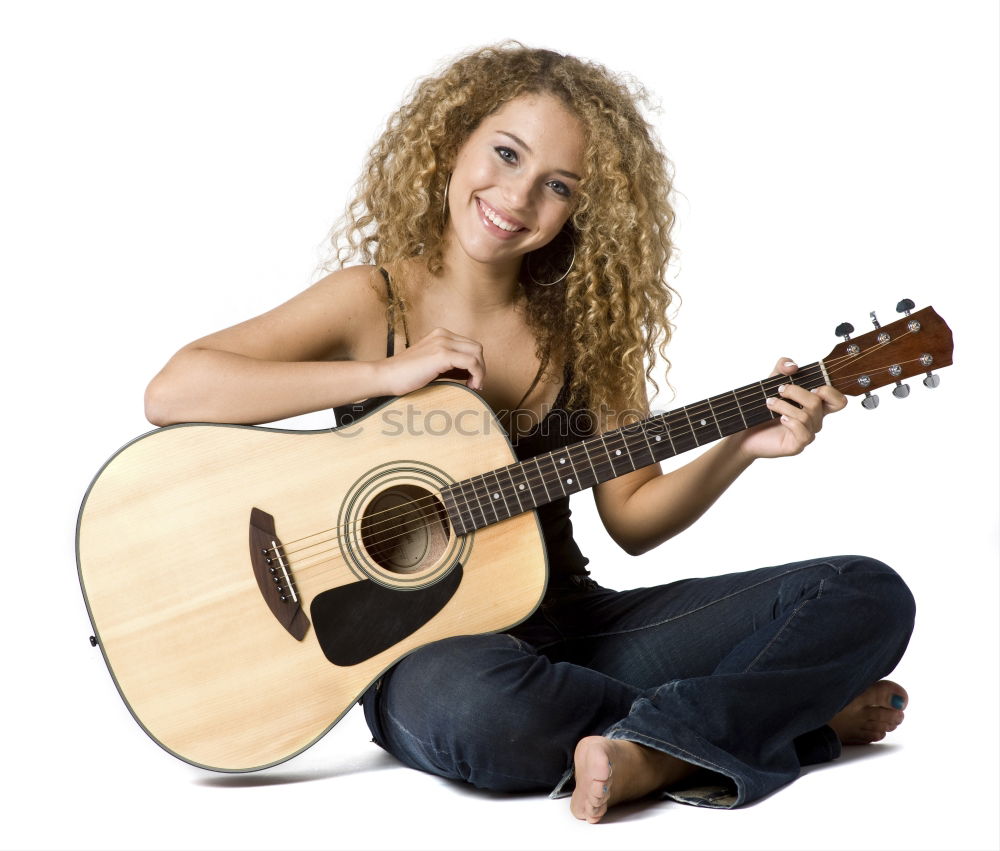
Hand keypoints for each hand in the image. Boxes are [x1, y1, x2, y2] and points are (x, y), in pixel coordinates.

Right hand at [376, 326, 485, 396]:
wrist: (386, 376)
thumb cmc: (404, 376)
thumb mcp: (431, 365)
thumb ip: (449, 365)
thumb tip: (470, 374)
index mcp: (440, 335)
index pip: (470, 346)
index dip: (476, 364)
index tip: (472, 380)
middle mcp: (443, 335)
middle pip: (476, 348)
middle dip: (480, 367)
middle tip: (475, 384)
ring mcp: (443, 343)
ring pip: (477, 354)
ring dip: (480, 372)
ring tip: (473, 386)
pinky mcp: (442, 355)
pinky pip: (472, 363)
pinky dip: (477, 375)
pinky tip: (471, 385)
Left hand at [732, 358, 846, 460]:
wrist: (743, 432)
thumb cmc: (760, 408)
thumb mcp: (771, 381)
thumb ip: (782, 367)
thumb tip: (793, 366)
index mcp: (814, 405)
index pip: (839, 400)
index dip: (830, 391)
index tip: (809, 386)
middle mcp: (813, 420)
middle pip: (819, 403)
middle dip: (796, 392)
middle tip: (780, 390)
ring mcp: (807, 433)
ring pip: (806, 415)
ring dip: (784, 405)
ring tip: (769, 403)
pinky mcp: (797, 445)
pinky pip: (803, 432)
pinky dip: (790, 421)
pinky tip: (779, 419)